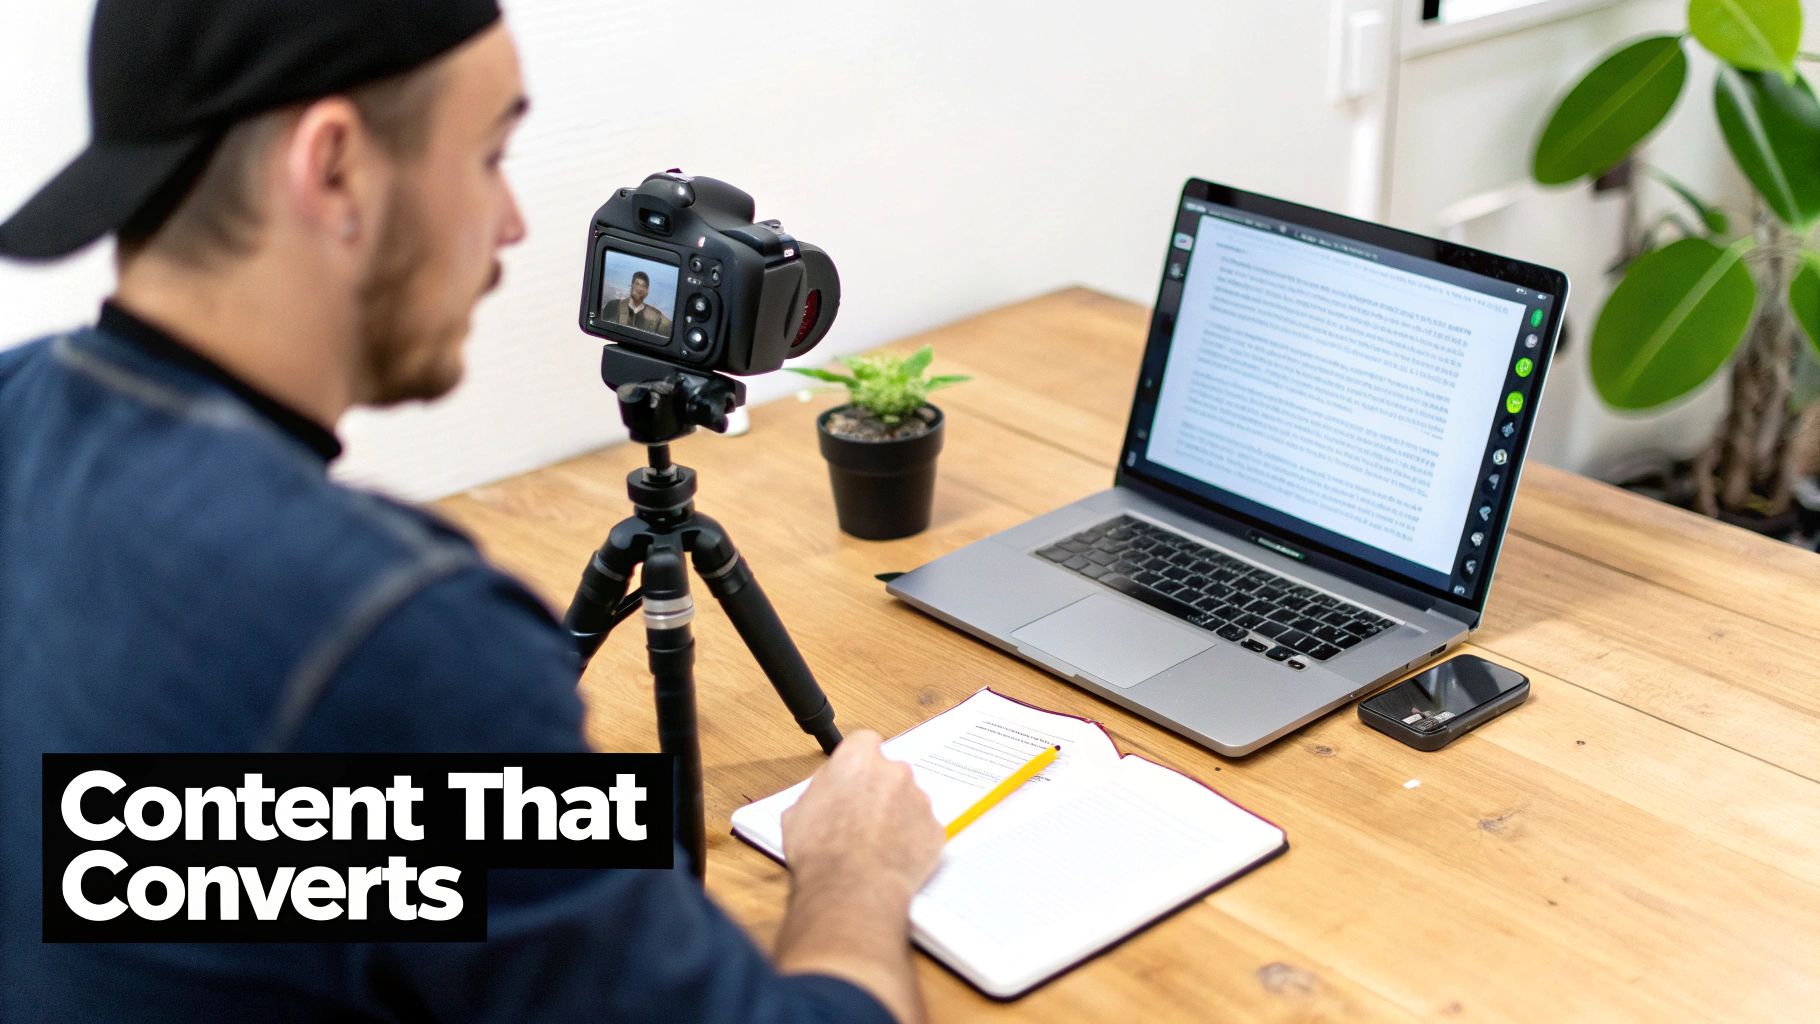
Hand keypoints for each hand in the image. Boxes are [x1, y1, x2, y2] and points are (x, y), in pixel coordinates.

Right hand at [781, 730, 943, 902]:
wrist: (850, 889)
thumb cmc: (820, 851)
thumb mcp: (798, 811)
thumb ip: (821, 789)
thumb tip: (828, 791)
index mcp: (858, 758)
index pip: (864, 742)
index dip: (858, 763)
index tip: (854, 778)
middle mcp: (894, 771)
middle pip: (890, 772)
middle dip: (880, 790)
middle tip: (862, 817)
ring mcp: (919, 800)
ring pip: (910, 800)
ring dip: (898, 815)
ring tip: (876, 844)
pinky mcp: (935, 829)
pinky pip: (923, 829)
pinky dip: (912, 840)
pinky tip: (892, 857)